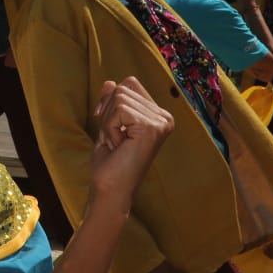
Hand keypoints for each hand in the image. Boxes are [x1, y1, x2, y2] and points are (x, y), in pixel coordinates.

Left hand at [88, 76, 173, 206]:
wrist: (110, 190)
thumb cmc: (110, 162)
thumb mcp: (108, 124)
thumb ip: (111, 102)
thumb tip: (110, 82)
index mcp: (158, 115)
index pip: (129, 84)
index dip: (110, 102)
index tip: (112, 129)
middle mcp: (165, 117)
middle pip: (123, 88)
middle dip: (108, 114)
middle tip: (116, 141)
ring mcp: (161, 122)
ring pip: (119, 96)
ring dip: (108, 123)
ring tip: (118, 145)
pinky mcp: (152, 127)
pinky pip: (118, 109)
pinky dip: (109, 128)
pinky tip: (119, 146)